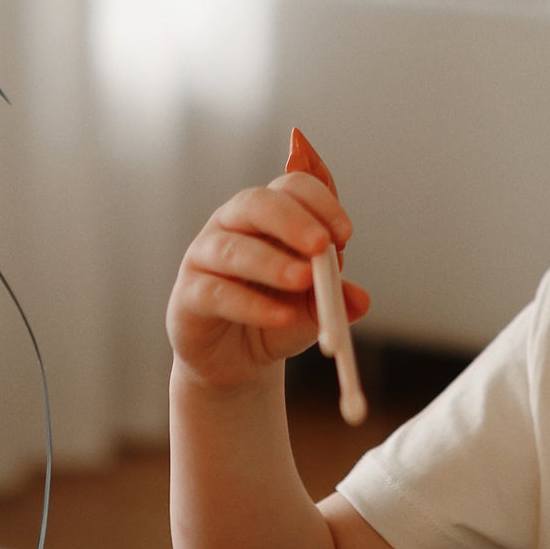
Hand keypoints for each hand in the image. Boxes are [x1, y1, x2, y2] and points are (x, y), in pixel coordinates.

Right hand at [167, 131, 367, 393]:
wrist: (236, 360)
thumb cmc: (276, 317)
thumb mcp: (312, 309)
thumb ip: (335, 299)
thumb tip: (361, 300)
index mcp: (268, 215)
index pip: (292, 188)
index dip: (320, 204)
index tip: (345, 235)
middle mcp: (232, 225)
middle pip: (257, 203)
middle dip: (292, 222)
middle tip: (321, 246)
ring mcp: (205, 256)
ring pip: (232, 248)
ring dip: (271, 263)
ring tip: (303, 280)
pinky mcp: (188, 294)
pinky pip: (216, 292)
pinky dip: (251, 304)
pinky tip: (281, 317)